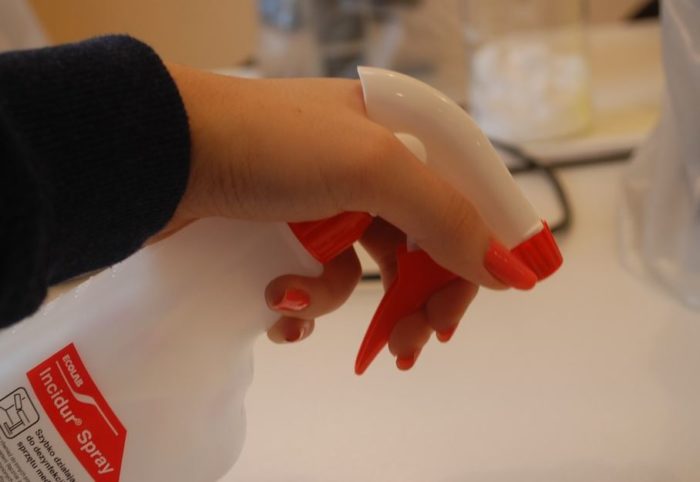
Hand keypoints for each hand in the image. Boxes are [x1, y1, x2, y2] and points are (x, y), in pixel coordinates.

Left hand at [162, 64, 535, 369]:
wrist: (160, 151)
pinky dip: (297, 303)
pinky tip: (272, 306)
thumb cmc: (270, 146)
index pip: (460, 202)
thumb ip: (446, 216)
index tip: (465, 311)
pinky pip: (312, 280)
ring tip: (290, 306)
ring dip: (330, 300)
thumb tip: (508, 270)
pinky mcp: (282, 232)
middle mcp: (366, 167)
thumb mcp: (372, 168)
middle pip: (416, 246)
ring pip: (358, 272)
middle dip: (410, 299)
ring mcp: (322, 202)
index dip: (471, 257)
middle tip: (409, 348)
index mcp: (398, 135)